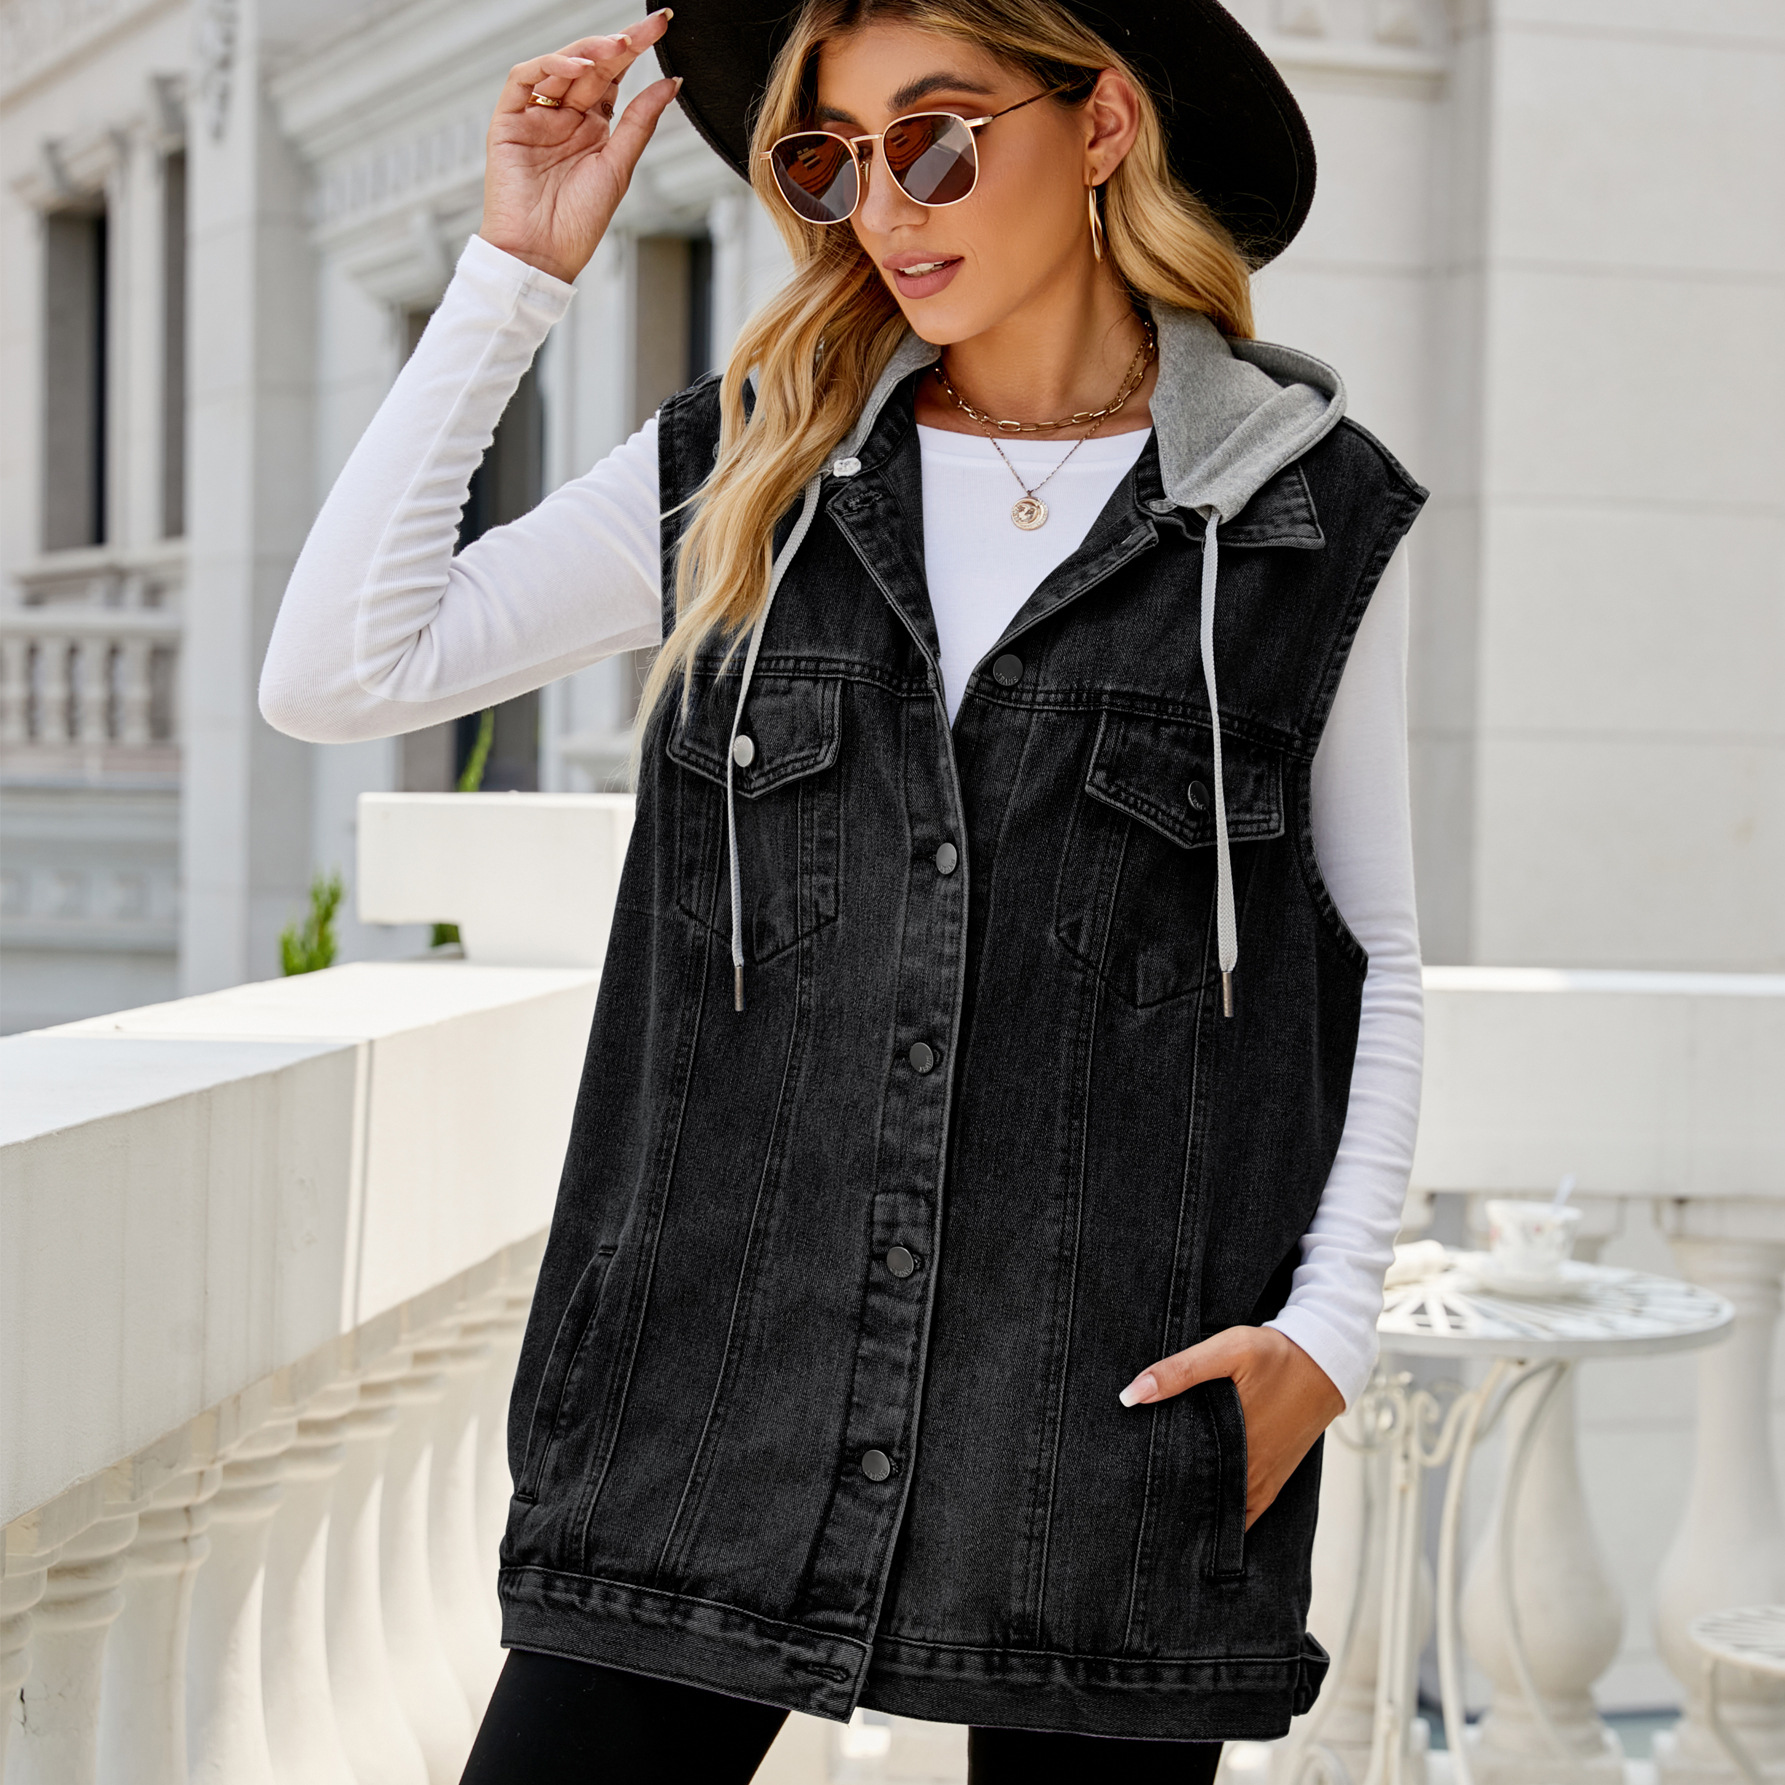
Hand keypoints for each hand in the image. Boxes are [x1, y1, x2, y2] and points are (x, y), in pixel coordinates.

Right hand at [480, 10, 681, 285]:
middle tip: (646, 30)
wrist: (541, 256)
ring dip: (588, 53)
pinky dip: (550, 67)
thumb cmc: (578, 224)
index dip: (635, 51)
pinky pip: (524, 79)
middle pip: (590, 67)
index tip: (661, 28)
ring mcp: (536, 117)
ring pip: (559, 67)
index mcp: (592, 128)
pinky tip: (578, 68)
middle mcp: (564, 118)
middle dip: (617, 44)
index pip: (614, 78)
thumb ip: (640, 121)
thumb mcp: (619, 166)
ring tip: (617, 48)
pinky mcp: (508, 121)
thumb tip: (670, 82)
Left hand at [1119, 1326, 1343, 1529]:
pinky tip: (1201, 1508)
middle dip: (1170, 1506)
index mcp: (1235, 1448)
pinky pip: (1245, 1510)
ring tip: (1161, 1511)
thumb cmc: (1276, 1355)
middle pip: (1200, 1503)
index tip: (1129, 1496)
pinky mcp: (1273, 1479)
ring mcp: (1263, 1481)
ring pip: (1222, 1511)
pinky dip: (1224, 1513)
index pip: (1183, 1487)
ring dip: (1196, 1510)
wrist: (1326, 1363)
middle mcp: (1250, 1475)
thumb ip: (1180, 1371)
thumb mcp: (1228, 1351)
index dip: (1155, 1496)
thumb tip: (1131, 1395)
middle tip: (1137, 1506)